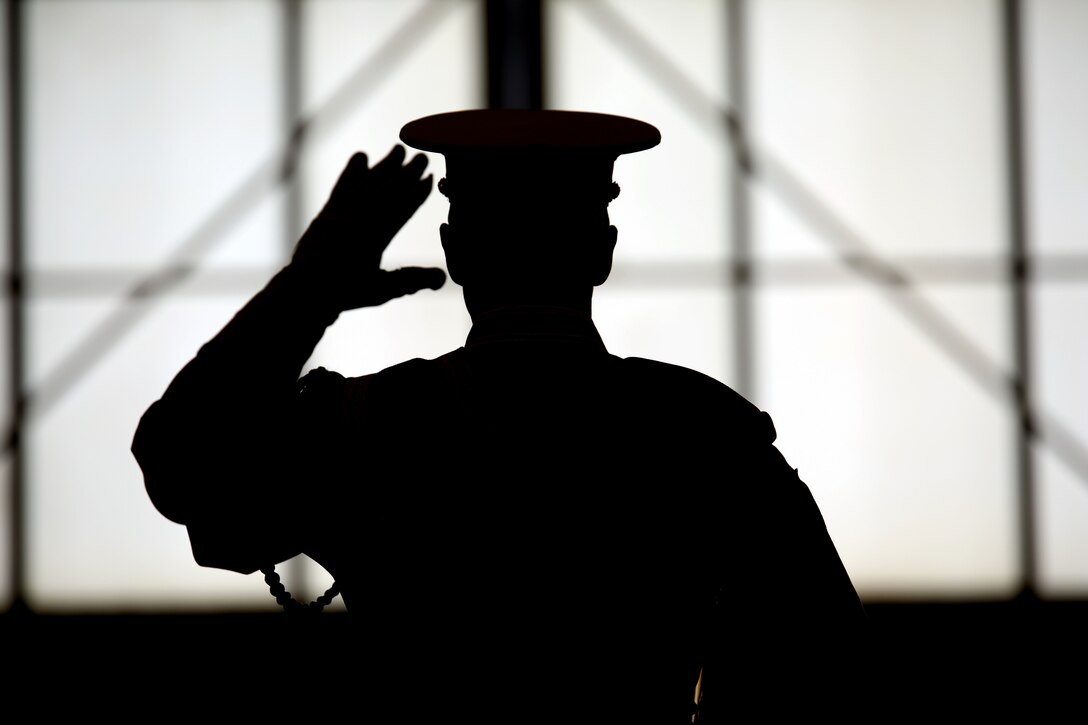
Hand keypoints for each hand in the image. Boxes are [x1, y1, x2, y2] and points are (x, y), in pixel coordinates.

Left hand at [290, 145, 445, 311]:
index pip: (401, 209)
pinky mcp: (327, 212)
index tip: (430, 178)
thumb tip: (442, 277)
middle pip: (386, 190)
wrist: (305, 290)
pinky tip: (361, 157)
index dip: (417, 193)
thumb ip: (411, 280)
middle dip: (406, 172)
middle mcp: (357, 219)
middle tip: (422, 156)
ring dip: (383, 165)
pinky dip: (352, 171)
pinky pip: (343, 186)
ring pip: (366, 183)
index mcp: (373, 238)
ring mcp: (340, 213)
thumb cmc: (345, 293)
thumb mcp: (382, 290)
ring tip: (399, 149)